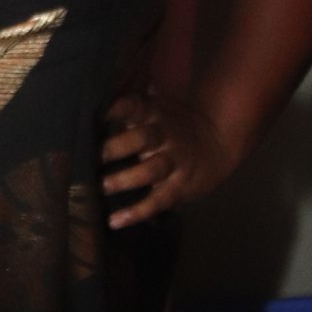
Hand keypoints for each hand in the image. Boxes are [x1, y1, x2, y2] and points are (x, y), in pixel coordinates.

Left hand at [101, 89, 237, 226]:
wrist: (217, 145)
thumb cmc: (173, 125)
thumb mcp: (158, 108)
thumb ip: (131, 103)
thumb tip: (97, 89)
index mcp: (156, 114)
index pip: (135, 107)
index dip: (117, 109)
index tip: (96, 114)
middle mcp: (165, 137)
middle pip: (143, 139)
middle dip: (118, 146)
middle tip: (94, 156)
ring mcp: (174, 163)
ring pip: (151, 170)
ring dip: (125, 179)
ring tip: (102, 187)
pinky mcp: (179, 188)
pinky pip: (157, 201)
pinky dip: (136, 213)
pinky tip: (115, 222)